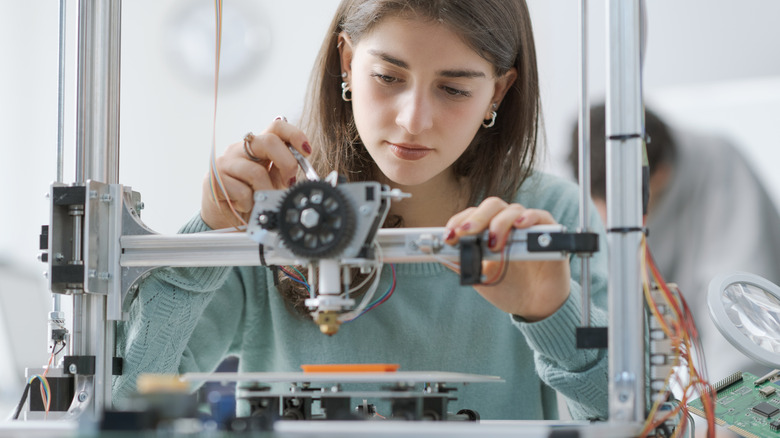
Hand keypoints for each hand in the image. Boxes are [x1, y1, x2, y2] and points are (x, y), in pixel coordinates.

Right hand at [201, 119, 312, 229]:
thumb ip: (286, 173)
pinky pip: (241, 191)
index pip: (277, 127)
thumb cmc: (251, 196)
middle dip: (287, 163)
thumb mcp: (273, 182)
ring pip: (255, 172)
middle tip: (290, 181)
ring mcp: (226, 162)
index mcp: (258, 147)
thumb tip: (308, 171)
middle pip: (268, 141)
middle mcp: (241, 149)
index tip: (307, 152)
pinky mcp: (214, 178)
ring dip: (266, 192)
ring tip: (264, 201)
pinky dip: (249, 204)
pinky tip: (244, 206)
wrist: (224, 216)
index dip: (295, 135)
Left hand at [444, 197, 570, 320]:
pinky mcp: (549, 233)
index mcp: (489, 231)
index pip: (473, 215)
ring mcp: (528, 227)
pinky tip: (520, 226)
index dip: (459, 221)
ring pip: (512, 210)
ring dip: (499, 223)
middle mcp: (507, 224)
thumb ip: (464, 262)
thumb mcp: (481, 277)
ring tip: (494, 244)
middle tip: (466, 233)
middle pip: (492, 206)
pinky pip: (540, 216)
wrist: (535, 306)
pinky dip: (529, 217)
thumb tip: (441, 251)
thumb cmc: (508, 288)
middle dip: (476, 218)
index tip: (449, 236)